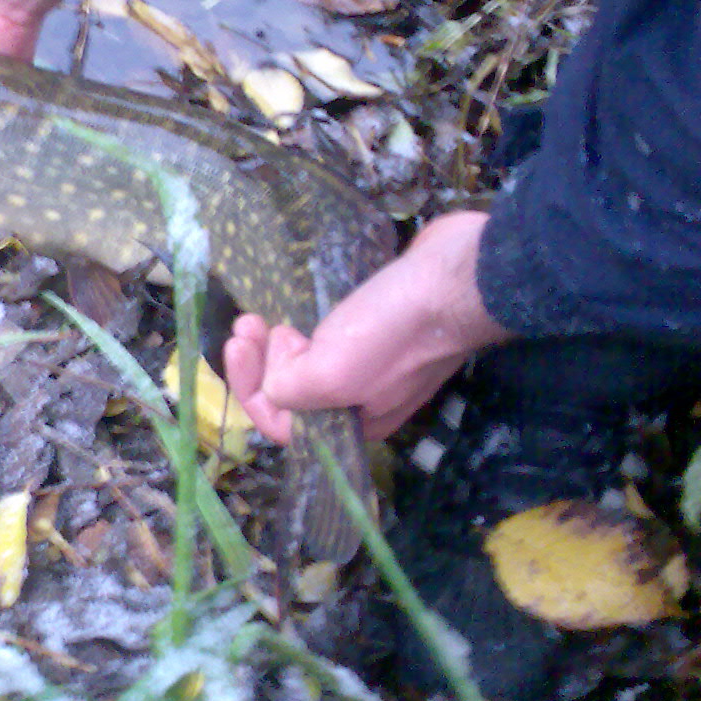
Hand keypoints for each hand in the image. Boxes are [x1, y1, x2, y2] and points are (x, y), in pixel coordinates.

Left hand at [223, 211, 512, 443]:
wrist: (458, 276)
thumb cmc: (396, 329)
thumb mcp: (335, 373)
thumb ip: (292, 390)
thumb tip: (276, 379)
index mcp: (351, 423)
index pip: (282, 424)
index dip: (252, 387)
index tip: (242, 343)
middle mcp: (359, 400)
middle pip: (292, 393)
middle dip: (259, 362)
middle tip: (246, 324)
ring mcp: (372, 364)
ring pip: (307, 365)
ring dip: (275, 344)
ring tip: (260, 316)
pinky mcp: (379, 330)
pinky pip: (328, 338)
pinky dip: (303, 328)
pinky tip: (293, 309)